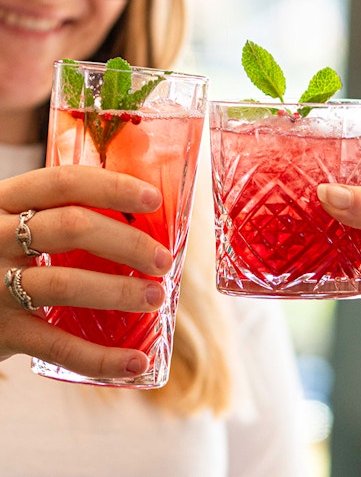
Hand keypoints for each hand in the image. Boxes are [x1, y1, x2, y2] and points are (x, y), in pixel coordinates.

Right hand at [0, 165, 171, 377]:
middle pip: (70, 227)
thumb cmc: (1, 258)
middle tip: (162, 260)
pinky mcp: (2, 331)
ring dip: (119, 291)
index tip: (154, 200)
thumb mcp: (16, 225)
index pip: (63, 182)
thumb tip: (143, 228)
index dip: (112, 188)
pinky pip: (57, 346)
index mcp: (6, 202)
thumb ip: (57, 219)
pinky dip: (100, 357)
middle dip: (126, 242)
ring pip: (65, 283)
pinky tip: (136, 361)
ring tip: (156, 297)